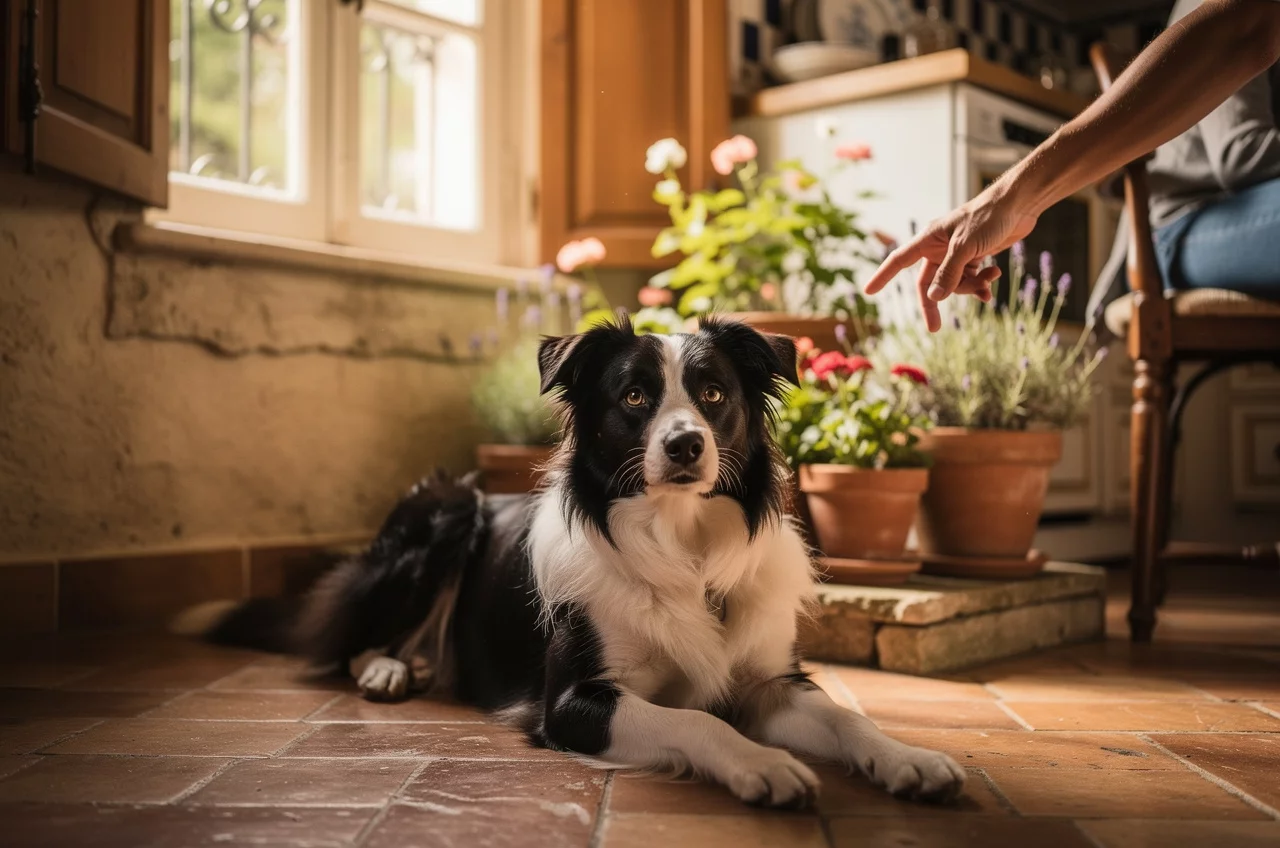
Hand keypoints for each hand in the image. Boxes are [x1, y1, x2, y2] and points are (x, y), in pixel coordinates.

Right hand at [864, 183, 1038, 330]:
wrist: (1019, 204)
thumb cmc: (988, 217)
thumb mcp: (965, 248)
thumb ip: (949, 273)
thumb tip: (934, 298)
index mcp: (929, 240)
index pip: (899, 261)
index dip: (883, 276)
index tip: (869, 291)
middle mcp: (940, 248)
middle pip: (929, 282)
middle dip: (935, 303)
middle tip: (934, 329)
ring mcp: (957, 253)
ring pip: (954, 283)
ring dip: (970, 288)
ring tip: (988, 284)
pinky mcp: (975, 256)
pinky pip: (971, 278)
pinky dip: (982, 281)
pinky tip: (994, 275)